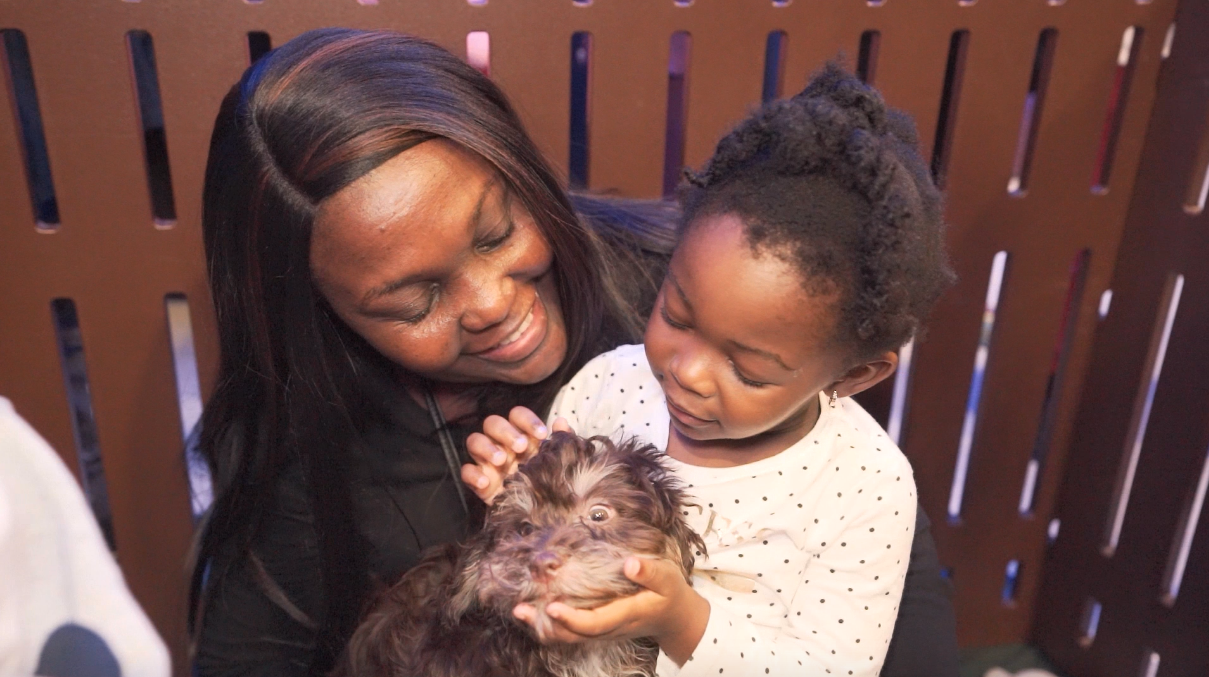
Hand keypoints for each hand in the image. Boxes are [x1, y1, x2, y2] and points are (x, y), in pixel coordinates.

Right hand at [461, 408, 573, 504]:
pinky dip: (473, 474)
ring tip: (501, 460)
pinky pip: (466, 471)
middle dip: (506, 431)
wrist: (538, 516)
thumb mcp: (558, 463)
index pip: (517, 415)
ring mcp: (487, 462)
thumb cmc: (547, 483)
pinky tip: (486, 482)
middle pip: (493, 423)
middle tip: (520, 447)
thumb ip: (562, 441)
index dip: (527, 420)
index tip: (542, 434)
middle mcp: (502, 444)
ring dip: (487, 447)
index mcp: (522, 436)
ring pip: (475, 441)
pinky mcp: (478, 482)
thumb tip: (561, 423)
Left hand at [512, 557, 709, 665]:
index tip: (551, 606)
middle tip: (521, 610)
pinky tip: (534, 611)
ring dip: (544, 626)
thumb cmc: (670, 592)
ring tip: (520, 611)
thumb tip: (630, 564)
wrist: (675, 617)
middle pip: (575, 635)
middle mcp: (612, 627)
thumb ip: (650, 572)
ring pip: (570, 636)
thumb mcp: (668, 578)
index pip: (596, 622)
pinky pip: (572, 631)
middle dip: (547, 625)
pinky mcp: (599, 627)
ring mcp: (604, 630)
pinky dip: (552, 623)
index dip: (572, 618)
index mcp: (627, 614)